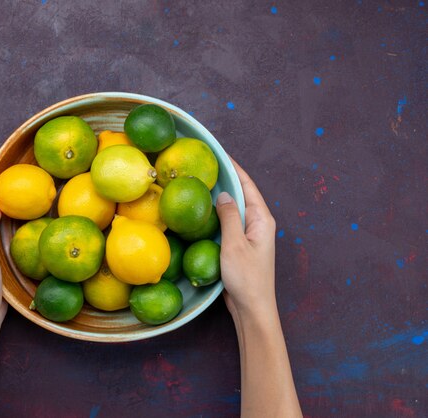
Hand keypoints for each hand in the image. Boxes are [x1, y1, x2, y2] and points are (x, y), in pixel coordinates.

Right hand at [215, 158, 276, 318]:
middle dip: (227, 178)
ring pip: (234, 209)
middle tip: (206, 165)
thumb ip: (229, 217)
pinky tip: (203, 212)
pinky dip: (217, 214)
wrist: (252, 309)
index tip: (219, 153)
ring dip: (221, 196)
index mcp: (262, 220)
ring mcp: (249, 235)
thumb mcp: (234, 244)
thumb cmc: (246, 278)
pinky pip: (229, 223)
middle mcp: (258, 224)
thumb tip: (223, 195)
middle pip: (242, 194)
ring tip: (203, 182)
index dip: (234, 168)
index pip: (248, 186)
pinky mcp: (240, 246)